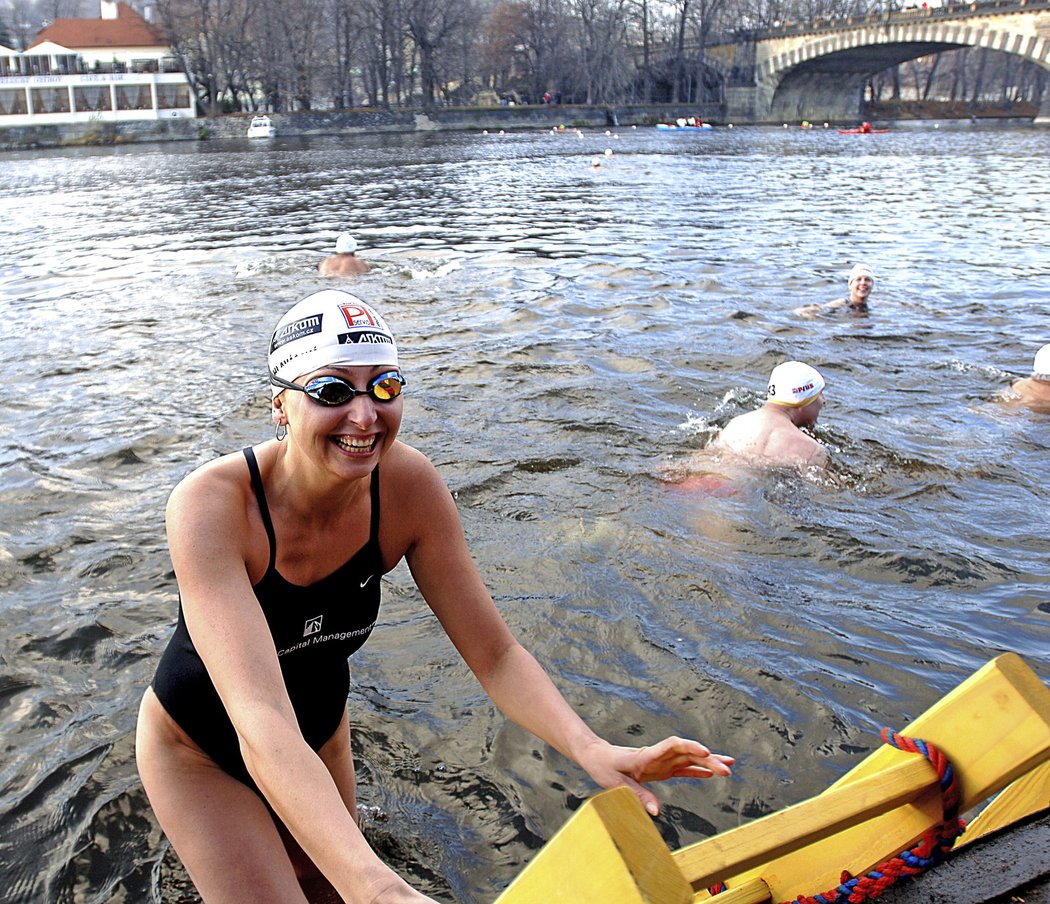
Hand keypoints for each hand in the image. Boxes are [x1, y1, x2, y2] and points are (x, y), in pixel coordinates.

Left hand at [578, 736, 733, 816]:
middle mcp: (658, 756)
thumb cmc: (604, 767)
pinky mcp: (661, 769)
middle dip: (708, 758)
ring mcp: (661, 762)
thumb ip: (637, 795)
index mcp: (647, 755)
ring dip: (708, 762)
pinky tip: (711, 774)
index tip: (706, 752)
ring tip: (729, 767)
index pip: (673, 746)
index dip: (690, 747)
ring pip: (689, 760)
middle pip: (687, 753)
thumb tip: (656, 812)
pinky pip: (682, 769)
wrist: (596, 756)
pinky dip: (697, 771)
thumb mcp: (616, 783)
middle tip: (728, 767)